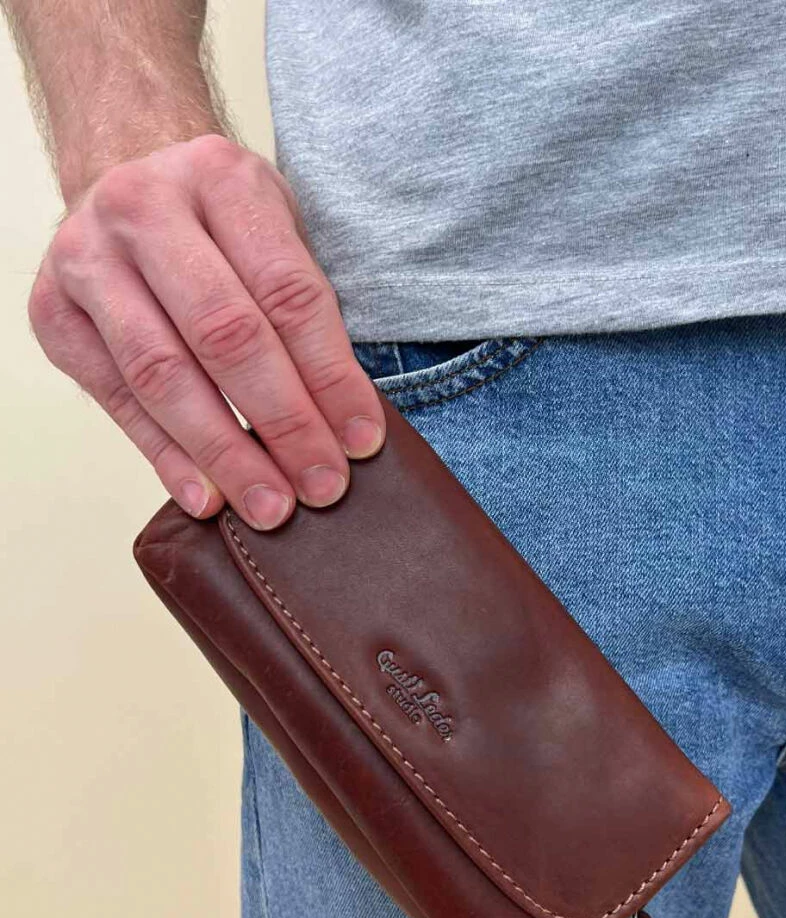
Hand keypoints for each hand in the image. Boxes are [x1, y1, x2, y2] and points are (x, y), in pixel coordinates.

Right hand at [28, 134, 385, 528]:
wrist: (120, 174)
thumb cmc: (218, 222)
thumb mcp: (275, 228)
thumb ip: (304, 309)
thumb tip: (346, 427)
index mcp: (219, 179)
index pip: (288, 294)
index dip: (330, 376)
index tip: (362, 440)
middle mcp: (142, 209)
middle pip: (225, 336)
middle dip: (283, 423)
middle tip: (322, 486)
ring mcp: (86, 260)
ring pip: (163, 374)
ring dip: (224, 453)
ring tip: (270, 506)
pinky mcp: (54, 315)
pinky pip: (118, 400)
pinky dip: (166, 456)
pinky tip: (207, 497)